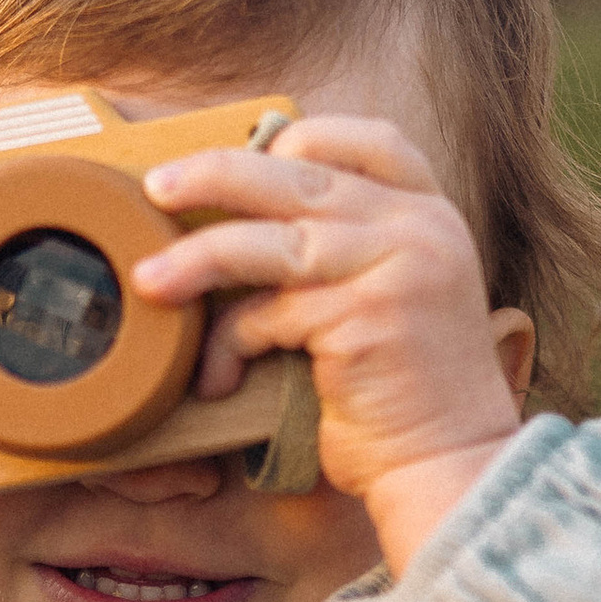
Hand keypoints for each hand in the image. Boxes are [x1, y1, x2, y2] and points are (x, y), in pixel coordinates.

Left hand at [133, 116, 532, 569]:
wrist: (452, 464)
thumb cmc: (407, 395)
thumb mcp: (398, 297)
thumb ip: (353, 250)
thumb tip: (252, 219)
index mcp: (433, 217)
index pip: (377, 141)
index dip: (310, 137)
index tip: (255, 149)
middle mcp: (421, 231)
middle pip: (300, 177)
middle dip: (215, 175)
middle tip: (156, 188)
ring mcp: (396, 269)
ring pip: (268, 241)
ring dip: (196, 259)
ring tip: (148, 279)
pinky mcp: (362, 319)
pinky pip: (266, 314)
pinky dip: (231, 346)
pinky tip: (217, 379)